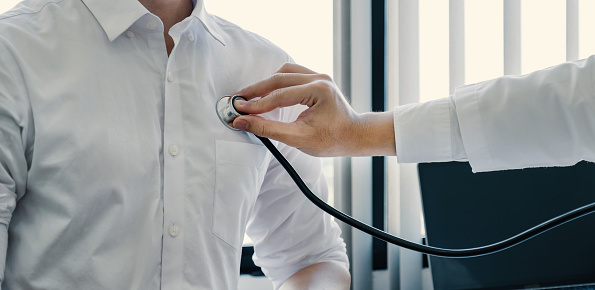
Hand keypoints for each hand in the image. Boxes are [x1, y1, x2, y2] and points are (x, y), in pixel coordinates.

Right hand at [232, 63, 395, 156]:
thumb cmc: (332, 140)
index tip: (238, 110)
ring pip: (285, 72)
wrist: (354, 136)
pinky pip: (292, 74)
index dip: (256, 104)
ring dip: (266, 83)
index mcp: (318, 90)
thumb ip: (268, 129)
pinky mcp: (317, 79)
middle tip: (237, 101)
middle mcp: (319, 78)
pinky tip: (268, 92)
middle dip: (256, 90)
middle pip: (279, 78)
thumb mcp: (298, 138)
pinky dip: (277, 82)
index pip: (279, 95)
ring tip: (251, 97)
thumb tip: (242, 122)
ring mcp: (319, 76)